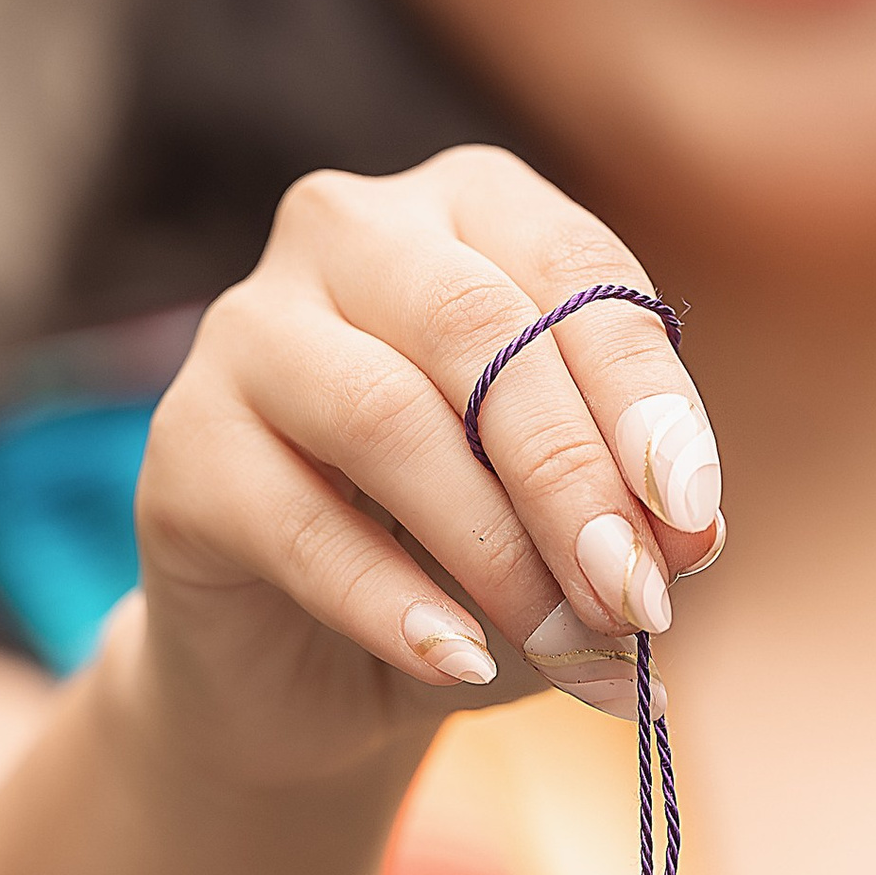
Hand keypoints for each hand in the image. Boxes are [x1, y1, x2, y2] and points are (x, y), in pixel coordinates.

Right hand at [118, 149, 721, 791]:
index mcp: (471, 207)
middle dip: (574, 477)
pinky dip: (392, 603)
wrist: (312, 667)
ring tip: (564, 645)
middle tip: (636, 598)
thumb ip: (629, 512)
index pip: (577, 274)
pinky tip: (457, 661)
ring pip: (386, 416)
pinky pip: (298, 522)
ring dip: (495, 548)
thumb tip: (686, 535)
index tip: (695, 520)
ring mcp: (246, 328)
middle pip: (480, 330)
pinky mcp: (180, 447)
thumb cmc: (468, 560)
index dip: (646, 400)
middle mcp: (349, 231)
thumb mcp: (574, 528)